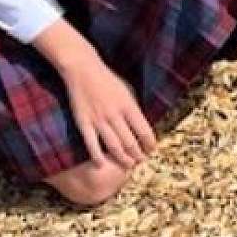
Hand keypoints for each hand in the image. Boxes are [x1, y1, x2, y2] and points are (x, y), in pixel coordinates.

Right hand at [62, 48, 156, 169]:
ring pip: (114, 146)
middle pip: (130, 142)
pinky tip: (102, 165)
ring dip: (123, 159)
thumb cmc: (107, 80)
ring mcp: (99, 120)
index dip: (150, 143)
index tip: (152, 149)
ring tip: (129, 165)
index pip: (144, 130)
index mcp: (129, 105)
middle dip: (138, 154)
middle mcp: (115, 114)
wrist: (84, 71)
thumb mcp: (127, 90)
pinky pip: (92, 144)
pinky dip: (97, 156)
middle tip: (142, 161)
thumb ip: (133, 108)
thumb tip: (142, 126)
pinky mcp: (84, 123)